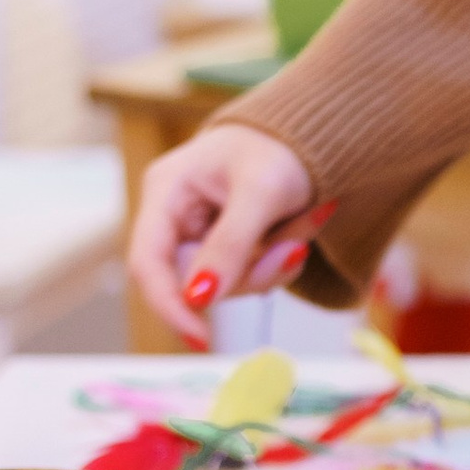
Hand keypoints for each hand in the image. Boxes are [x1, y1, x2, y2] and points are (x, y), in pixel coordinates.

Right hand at [127, 124, 321, 341]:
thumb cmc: (284, 146)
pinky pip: (251, 275)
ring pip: (228, 283)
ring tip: (309, 214)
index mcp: (167, 191)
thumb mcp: (260, 192)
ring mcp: (204, 232)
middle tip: (296, 247)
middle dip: (250, 272)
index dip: (169, 306)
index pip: (147, 263)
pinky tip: (303, 223)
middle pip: (193, 280)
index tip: (201, 339)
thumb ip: (229, 244)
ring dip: (274, 261)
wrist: (322, 130)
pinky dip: (282, 258)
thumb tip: (198, 299)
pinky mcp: (232, 244)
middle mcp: (177, 216)